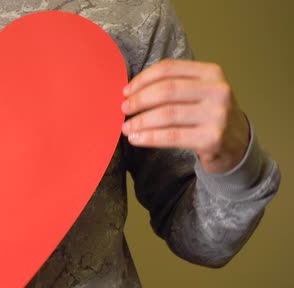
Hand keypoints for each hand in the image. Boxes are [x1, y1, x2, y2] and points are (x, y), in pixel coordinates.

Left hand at [121, 59, 249, 173]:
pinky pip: (172, 136)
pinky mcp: (213, 138)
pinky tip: (136, 138)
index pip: (169, 69)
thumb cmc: (208, 116)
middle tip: (123, 109)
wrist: (237, 145)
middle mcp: (218, 91)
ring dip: (141, 121)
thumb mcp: (199, 92)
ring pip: (167, 114)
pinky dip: (149, 137)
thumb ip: (173, 86)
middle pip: (167, 90)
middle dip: (139, 100)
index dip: (143, 79)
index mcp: (212, 73)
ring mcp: (218, 115)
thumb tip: (130, 91)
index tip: (126, 91)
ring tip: (126, 127)